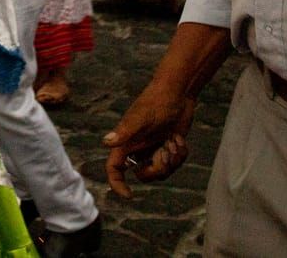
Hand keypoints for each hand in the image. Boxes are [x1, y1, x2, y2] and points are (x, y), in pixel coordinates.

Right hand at [103, 78, 197, 198]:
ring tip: (175, 141)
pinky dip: (180, 154)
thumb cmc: (157, 100)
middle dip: (158, 168)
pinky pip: (174, 163)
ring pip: (161, 171)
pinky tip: (180, 139)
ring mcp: (154, 148)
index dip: (117, 184)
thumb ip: (125, 131)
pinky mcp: (168, 146)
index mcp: (127, 142)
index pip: (114, 169)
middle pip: (143, 175)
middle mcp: (138, 147)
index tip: (130, 195)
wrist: (179, 92)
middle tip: (166, 151)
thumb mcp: (142, 117)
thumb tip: (106, 142)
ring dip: (172, 160)